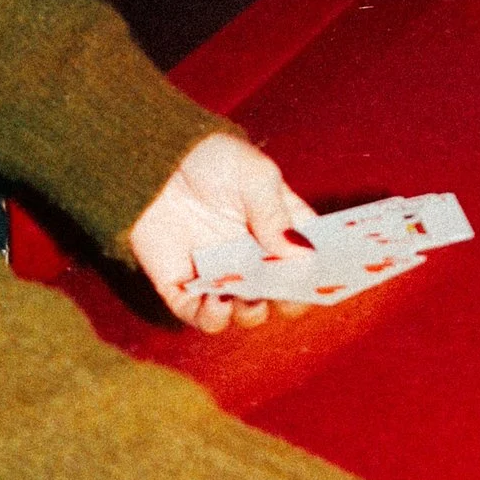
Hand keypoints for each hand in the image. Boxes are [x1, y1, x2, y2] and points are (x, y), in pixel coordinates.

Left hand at [126, 127, 311, 332]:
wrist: (152, 162)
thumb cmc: (211, 160)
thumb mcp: (255, 176)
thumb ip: (275, 215)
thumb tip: (303, 256)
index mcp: (278, 228)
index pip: (309, 258)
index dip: (321, 272)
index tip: (327, 279)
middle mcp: (252, 256)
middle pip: (281, 292)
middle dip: (289, 301)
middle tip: (285, 296)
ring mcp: (219, 274)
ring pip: (245, 311)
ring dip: (252, 315)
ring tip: (248, 302)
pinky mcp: (183, 286)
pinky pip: (201, 315)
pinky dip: (213, 318)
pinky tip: (217, 303)